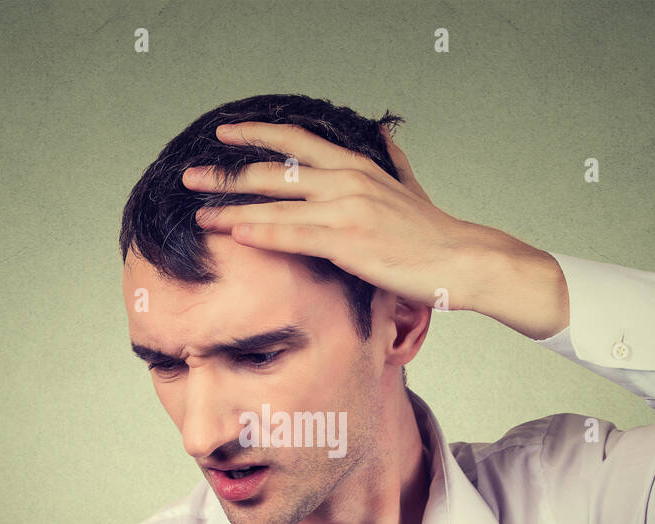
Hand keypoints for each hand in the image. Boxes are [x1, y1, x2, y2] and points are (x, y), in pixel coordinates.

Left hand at [183, 122, 567, 337]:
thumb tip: (386, 137)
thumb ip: (391, 163)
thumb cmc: (433, 232)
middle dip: (227, 174)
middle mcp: (346, 180)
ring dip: (231, 208)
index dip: (256, 134)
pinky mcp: (348, 242)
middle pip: (272, 170)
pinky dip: (259, 233)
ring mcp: (345, 209)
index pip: (295, 141)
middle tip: (192, 176)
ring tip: (199, 211)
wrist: (462, 258)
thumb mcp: (410, 186)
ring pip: (275, 205)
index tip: (223, 134)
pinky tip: (232, 233)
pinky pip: (292, 235)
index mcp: (356, 166)